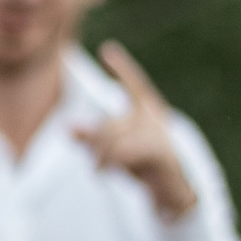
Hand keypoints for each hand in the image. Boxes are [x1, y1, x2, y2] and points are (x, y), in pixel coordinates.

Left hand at [73, 41, 197, 219]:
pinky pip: (127, 150)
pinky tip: (102, 170)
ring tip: (97, 169)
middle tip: (92, 161)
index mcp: (147, 110)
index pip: (135, 83)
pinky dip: (111, 159)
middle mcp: (156, 117)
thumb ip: (92, 138)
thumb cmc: (143, 165)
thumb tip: (67, 126)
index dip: (123, 68)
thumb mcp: (115, 149)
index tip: (108, 49)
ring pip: (116, 135)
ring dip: (101, 154)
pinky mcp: (161, 153)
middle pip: (113, 121)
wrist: (173, 191)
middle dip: (96, 139)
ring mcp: (161, 134)